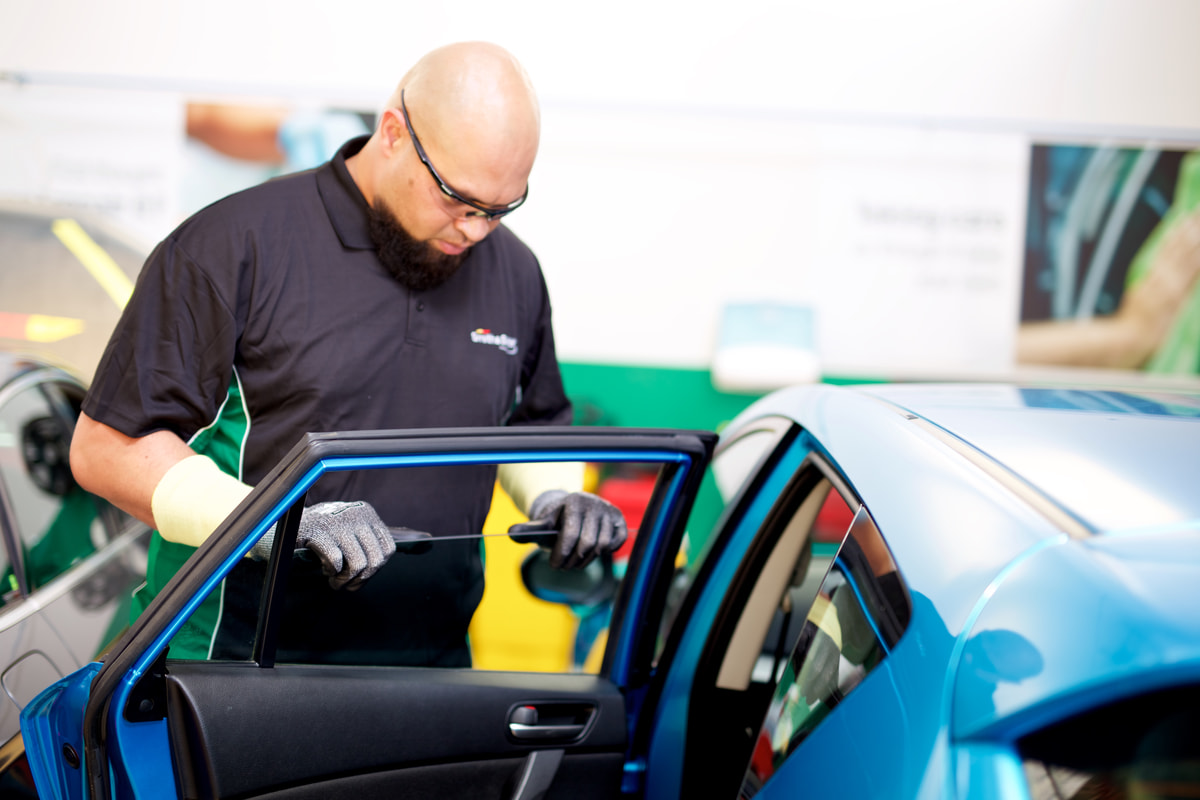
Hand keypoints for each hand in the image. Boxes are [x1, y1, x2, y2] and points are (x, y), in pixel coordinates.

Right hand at [252, 500, 395, 589]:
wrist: (282, 523)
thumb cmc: (319, 534)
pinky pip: (336, 561)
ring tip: (334, 580)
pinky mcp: (317, 531)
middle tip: (345, 583)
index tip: (360, 576)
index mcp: (366, 513)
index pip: (388, 549)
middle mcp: (355, 514)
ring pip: (358, 564)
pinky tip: (324, 569)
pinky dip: (332, 571)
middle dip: (360, 579)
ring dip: (345, 579)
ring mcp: (337, 522)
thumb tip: (375, 569)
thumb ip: (364, 545)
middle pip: (375, 560)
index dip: (375, 569)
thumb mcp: (347, 533)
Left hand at [521, 490, 627, 568]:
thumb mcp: (541, 526)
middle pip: (587, 543)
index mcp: (574, 501)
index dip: (561, 554)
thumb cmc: (555, 523)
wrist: (572, 513)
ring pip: (602, 546)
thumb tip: (511, 533)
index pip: (570, 533)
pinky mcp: (620, 520)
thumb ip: (527, 530)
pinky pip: (616, 543)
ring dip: (587, 561)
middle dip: (573, 561)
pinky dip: (606, 552)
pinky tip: (592, 553)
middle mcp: (595, 503)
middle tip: (563, 568)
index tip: (554, 566)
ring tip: (574, 563)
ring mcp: (610, 511)